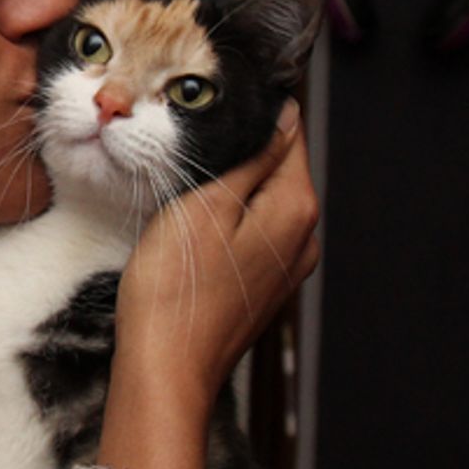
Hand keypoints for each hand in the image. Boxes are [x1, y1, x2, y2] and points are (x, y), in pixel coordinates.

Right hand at [98, 100, 320, 468]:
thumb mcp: (205, 205)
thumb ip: (250, 158)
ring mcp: (284, 265)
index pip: (290, 134)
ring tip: (186, 171)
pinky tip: (193, 217)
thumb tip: (283, 118)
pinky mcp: (261, 285)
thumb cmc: (176, 288)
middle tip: (190, 133)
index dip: (254, 111)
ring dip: (230, 182)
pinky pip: (251, 231)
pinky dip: (227, 215)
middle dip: (240, 147)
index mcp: (295, 208)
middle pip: (278, 167)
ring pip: (262, 199)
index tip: (214, 101)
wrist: (165, 367)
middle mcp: (302, 237)